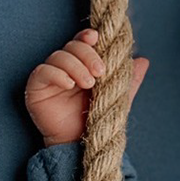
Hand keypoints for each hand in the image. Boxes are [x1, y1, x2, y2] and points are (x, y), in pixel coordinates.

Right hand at [24, 28, 149, 145]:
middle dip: (87, 54)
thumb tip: (143, 61)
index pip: (82, 42)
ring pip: (58, 57)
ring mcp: (50, 76)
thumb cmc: (97, 119)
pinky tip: (69, 85)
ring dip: (75, 66)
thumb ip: (129, 79)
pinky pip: (43, 72)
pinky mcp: (36, 88)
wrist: (81, 143)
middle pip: (71, 46)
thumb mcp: (118, 98)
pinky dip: (57, 74)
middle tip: (100, 72)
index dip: (87, 37)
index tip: (96, 38)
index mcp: (82, 64)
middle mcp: (64, 67)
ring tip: (88, 84)